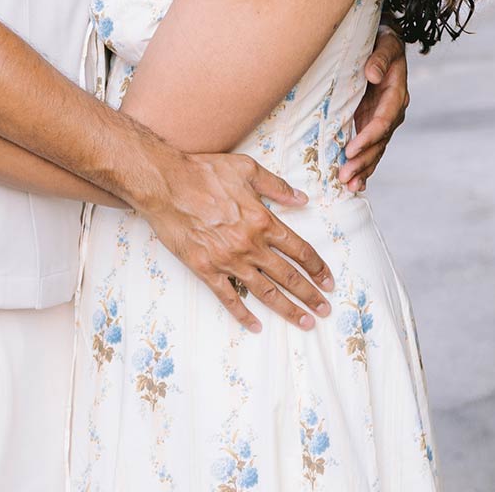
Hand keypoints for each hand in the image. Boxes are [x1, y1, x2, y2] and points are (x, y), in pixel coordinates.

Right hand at [137, 149, 332, 334]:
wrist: (166, 184)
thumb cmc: (204, 172)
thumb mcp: (247, 169)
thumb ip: (277, 186)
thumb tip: (302, 198)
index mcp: (263, 221)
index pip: (299, 250)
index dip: (317, 268)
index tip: (328, 281)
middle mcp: (250, 245)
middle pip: (288, 276)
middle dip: (310, 295)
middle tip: (324, 310)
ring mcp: (228, 260)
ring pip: (265, 291)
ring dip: (287, 309)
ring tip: (305, 322)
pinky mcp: (206, 269)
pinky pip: (228, 297)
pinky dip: (243, 314)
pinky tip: (255, 326)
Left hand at [336, 25, 408, 193]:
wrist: (383, 41)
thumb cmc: (382, 40)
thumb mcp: (385, 43)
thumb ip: (380, 57)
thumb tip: (374, 74)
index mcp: (396, 92)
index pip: (384, 119)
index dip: (369, 135)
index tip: (352, 149)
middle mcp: (392, 109)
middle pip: (380, 141)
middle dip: (363, 160)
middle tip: (345, 176)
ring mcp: (382, 118)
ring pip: (376, 149)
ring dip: (363, 168)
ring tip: (348, 186)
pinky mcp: (372, 122)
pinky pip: (370, 147)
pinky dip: (364, 165)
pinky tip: (355, 183)